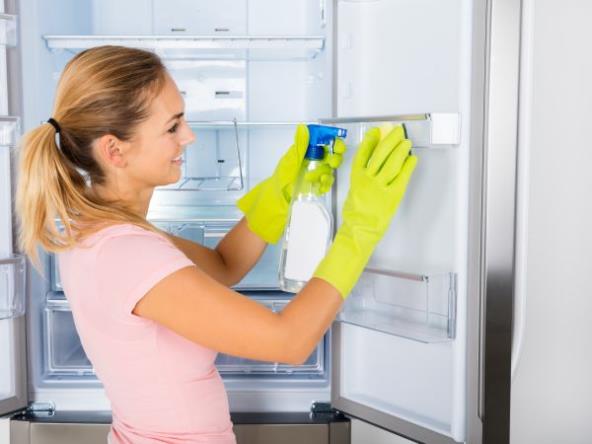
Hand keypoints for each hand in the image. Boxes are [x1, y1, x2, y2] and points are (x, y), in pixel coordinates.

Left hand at [237, 124, 345, 243]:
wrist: (276, 207)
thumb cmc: (280, 184)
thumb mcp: (290, 164)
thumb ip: (299, 148)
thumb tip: (304, 128)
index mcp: (302, 154)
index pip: (321, 142)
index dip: (331, 142)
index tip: (337, 146)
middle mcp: (308, 162)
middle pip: (329, 155)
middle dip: (334, 158)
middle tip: (331, 164)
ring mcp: (312, 175)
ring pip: (329, 170)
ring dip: (328, 174)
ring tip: (319, 181)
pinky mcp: (313, 187)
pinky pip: (326, 183)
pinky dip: (326, 185)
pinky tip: (321, 188)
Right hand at [313, 124, 417, 297]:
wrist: (359, 231)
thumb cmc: (355, 215)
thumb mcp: (354, 191)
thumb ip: (363, 177)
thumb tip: (374, 163)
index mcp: (356, 178)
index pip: (363, 153)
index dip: (370, 140)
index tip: (377, 131)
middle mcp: (368, 180)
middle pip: (380, 153)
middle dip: (390, 140)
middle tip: (397, 132)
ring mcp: (380, 187)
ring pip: (392, 162)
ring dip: (401, 150)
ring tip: (406, 143)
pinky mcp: (392, 195)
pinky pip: (402, 176)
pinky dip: (408, 166)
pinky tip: (412, 159)